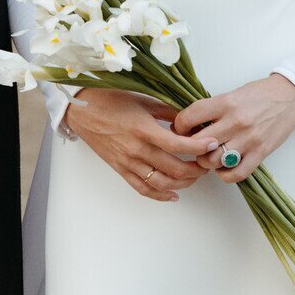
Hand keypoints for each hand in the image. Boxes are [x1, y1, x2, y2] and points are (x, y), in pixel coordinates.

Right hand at [65, 89, 212, 201]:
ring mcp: (128, 162)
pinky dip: (160, 195)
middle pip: (174, 168)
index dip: (198, 147)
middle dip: (196, 169)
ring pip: (162, 183)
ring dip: (183, 183)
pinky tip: (174, 194)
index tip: (212, 144)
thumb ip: (167, 111)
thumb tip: (190, 119)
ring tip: (194, 176)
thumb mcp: (142, 99)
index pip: (177, 145)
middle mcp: (136, 149)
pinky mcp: (120, 169)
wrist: (81, 110)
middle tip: (207, 163)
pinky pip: (143, 188)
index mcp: (143, 129)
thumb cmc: (110, 100)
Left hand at [173, 75, 294, 183]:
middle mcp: (235, 121)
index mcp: (225, 102)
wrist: (290, 96)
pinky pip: (236, 173)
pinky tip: (223, 168)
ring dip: (206, 162)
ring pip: (213, 161)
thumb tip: (190, 125)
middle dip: (190, 147)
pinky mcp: (261, 153)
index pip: (190, 117)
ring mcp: (248, 139)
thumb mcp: (232, 94)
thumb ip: (213, 109)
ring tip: (208, 156)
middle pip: (198, 144)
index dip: (180, 125)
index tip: (180, 129)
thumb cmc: (259, 94)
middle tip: (191, 146)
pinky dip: (225, 175)